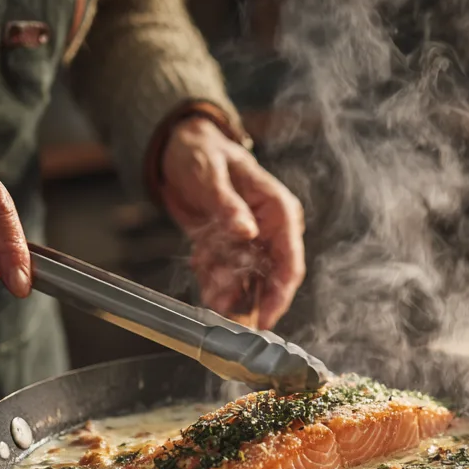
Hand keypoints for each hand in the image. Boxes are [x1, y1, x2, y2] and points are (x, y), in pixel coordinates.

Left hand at [158, 116, 304, 329]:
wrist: (178, 149)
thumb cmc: (200, 153)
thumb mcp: (209, 176)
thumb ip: (228, 205)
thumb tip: (248, 231)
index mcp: (278, 210)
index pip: (290, 262)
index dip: (279, 295)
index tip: (263, 319)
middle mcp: (270, 229)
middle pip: (271, 279)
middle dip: (246, 296)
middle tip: (223, 311)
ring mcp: (252, 240)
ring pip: (246, 280)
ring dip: (225, 288)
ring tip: (207, 283)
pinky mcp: (232, 246)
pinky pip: (226, 273)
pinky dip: (212, 277)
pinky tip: (200, 264)